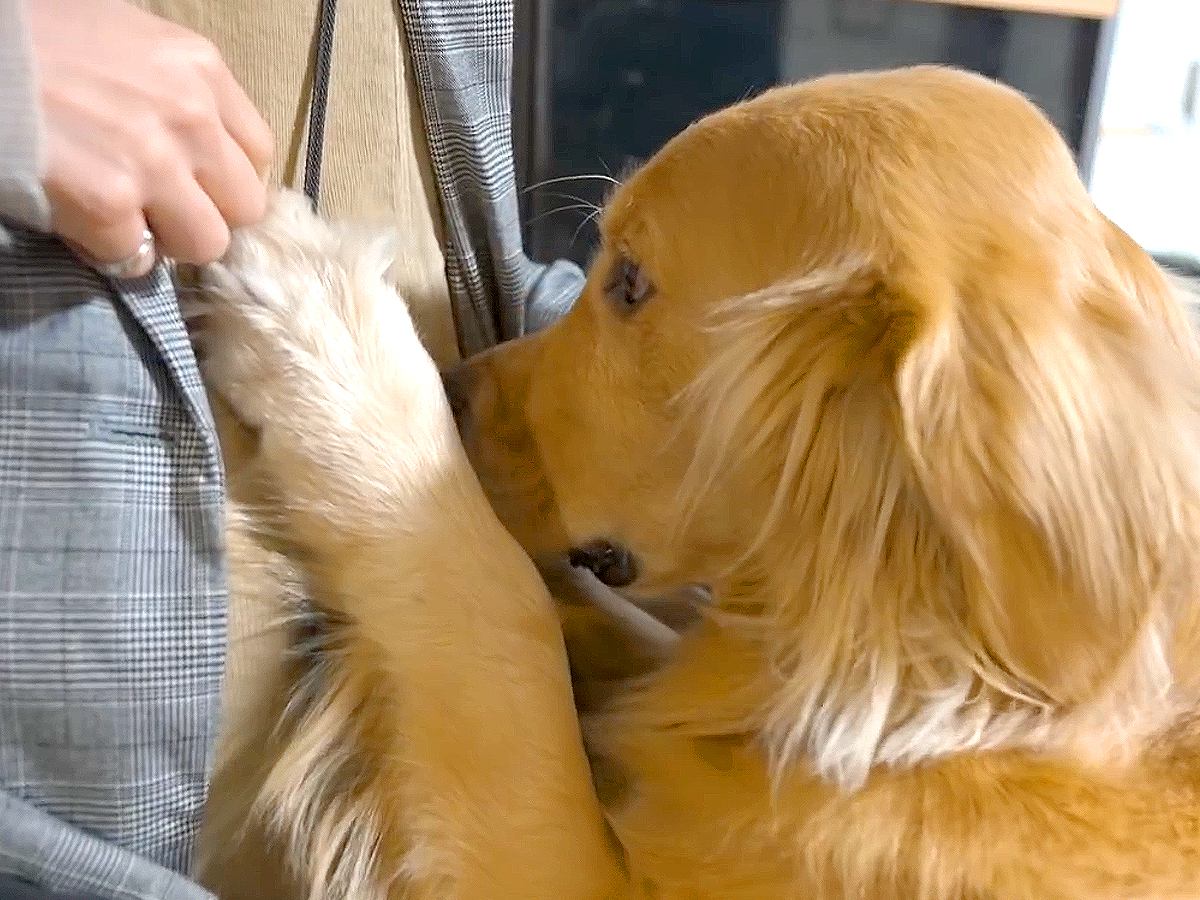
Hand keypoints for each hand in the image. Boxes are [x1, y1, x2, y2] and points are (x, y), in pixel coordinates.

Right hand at [28, 0, 273, 275]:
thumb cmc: (35, 38)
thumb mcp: (128, 40)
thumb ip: (176, 90)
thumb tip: (204, 150)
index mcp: (200, 68)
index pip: (258, 153)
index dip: (224, 176)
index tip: (193, 180)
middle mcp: (190, 116)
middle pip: (245, 206)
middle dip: (205, 213)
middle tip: (160, 205)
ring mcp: (153, 162)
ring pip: (206, 244)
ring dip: (166, 241)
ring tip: (124, 217)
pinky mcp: (109, 203)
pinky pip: (136, 260)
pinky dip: (108, 251)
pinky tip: (80, 220)